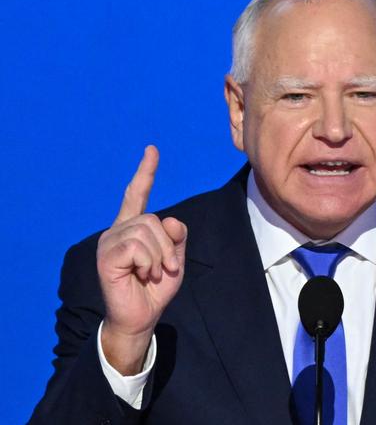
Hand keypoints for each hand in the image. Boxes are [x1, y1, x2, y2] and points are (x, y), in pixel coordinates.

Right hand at [97, 145, 186, 374]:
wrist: (141, 317)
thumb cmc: (155, 288)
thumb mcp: (174, 259)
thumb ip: (176, 237)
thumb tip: (170, 219)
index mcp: (133, 228)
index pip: (138, 194)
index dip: (146, 172)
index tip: (152, 150)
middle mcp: (118, 230)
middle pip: (154, 219)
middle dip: (168, 245)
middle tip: (165, 268)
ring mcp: (110, 242)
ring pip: (147, 231)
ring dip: (160, 256)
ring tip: (152, 273)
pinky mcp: (107, 256)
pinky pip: (138, 246)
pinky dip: (149, 262)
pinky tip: (142, 275)